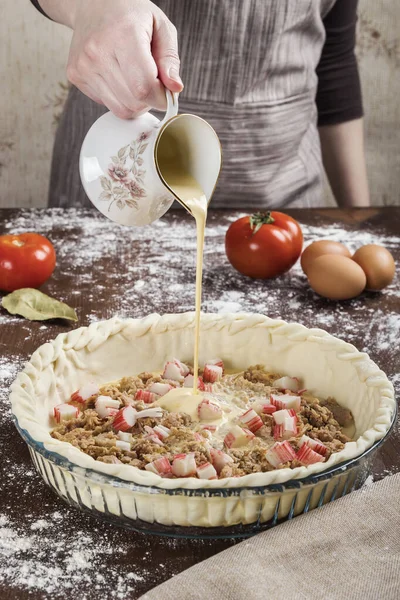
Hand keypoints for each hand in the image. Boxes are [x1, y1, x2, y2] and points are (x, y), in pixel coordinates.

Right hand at [66, 0, 182, 117]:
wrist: (93, 4)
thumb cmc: (131, 14)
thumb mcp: (160, 27)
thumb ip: (170, 59)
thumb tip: (175, 88)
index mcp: (123, 35)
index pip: (144, 87)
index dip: (161, 98)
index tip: (167, 93)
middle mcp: (98, 52)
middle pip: (133, 102)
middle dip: (150, 101)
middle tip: (152, 83)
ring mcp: (83, 65)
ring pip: (120, 109)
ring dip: (135, 102)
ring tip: (136, 80)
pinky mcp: (75, 75)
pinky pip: (107, 104)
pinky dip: (118, 97)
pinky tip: (119, 76)